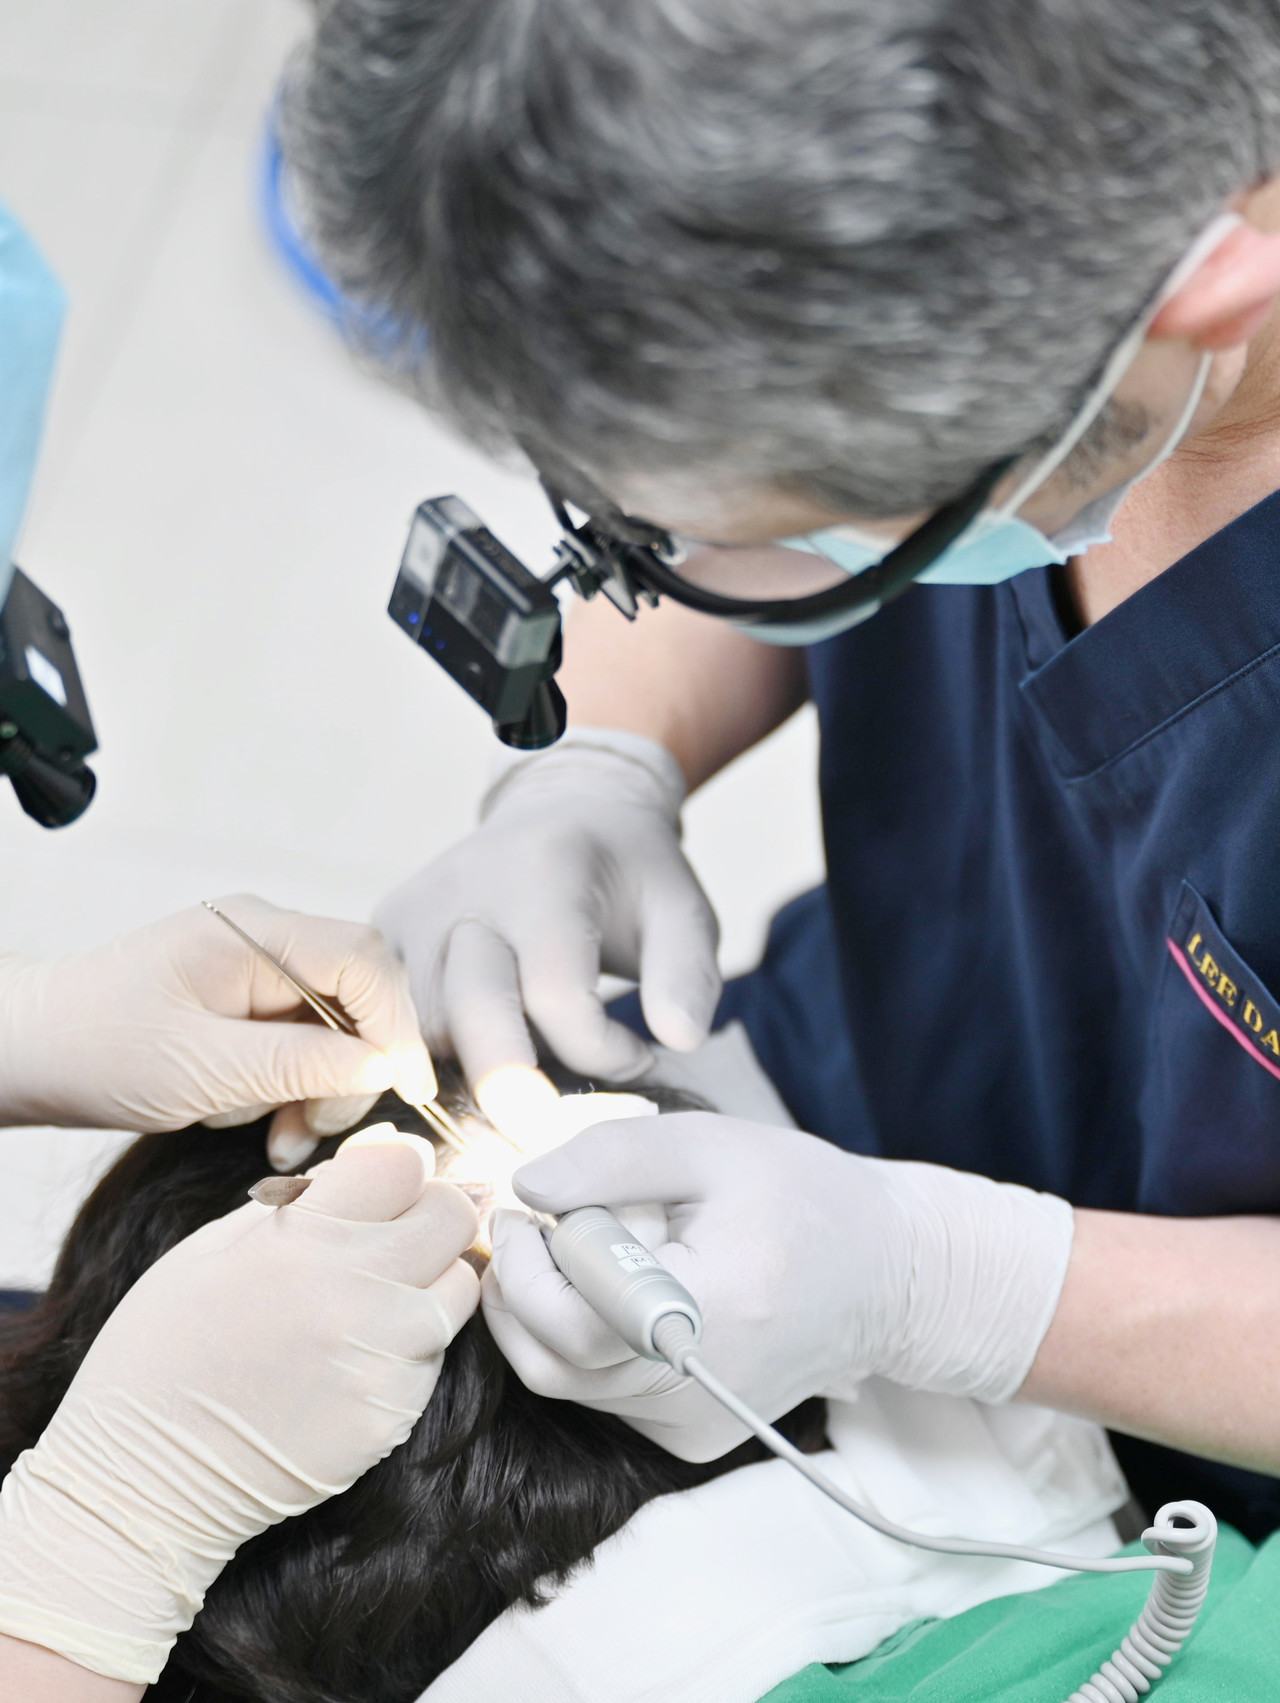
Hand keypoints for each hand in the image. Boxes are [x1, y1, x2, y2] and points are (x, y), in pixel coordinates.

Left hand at [0, 895, 434, 1134]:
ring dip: (317, 1088)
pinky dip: (289, 1087)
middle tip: (314, 1129)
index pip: (364, 961)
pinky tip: (259, 1121)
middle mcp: (261, 938)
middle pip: (357, 994)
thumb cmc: (93, 1051)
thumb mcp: (203, 1070)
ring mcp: (251, 967)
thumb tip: (384, 1065)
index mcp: (253, 933)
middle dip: (351, 1068)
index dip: (398, 1025)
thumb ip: (301, 1064)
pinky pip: (296, 1041)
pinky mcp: (240, 1001)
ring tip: (278, 1139)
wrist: (22, 1051)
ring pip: (332, 1025)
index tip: (407, 1088)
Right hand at [0, 1127, 479, 1684]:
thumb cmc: (165, 1346)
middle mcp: (355, 1288)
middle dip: (436, 1210)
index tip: (383, 1184)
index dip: (399, 1166)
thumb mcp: (213, 1247)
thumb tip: (381, 1153)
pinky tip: (357, 1357)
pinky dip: (413, 1345)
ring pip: (462, 1285)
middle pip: (455, 1214)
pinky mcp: (392, 1412)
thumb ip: (304, 1198)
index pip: (404, 1161)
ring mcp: (380, 1354)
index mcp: (303, 1235)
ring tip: (376, 1298)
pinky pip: (435, 1354)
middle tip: (401, 1229)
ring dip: (433, 1280)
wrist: (142, 1474)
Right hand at [374, 730, 720, 1085]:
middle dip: (514, 1090)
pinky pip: (390, 1019)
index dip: (601, 1050)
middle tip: (559, 1132)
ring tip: (533, 1078)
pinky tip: (481, 1063)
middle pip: (469, 1013)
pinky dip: (430, 1059)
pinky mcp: (385, 933)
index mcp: (546, 871)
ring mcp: (415, 910)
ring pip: (422, 1030)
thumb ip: (689, 974)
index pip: (555, 991)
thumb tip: (678, 1039)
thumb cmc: (626, 874)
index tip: (641, 1058)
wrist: (563, 810)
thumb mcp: (683, 907)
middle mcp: (465, 887)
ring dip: (473, 1074)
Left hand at [484, 1112, 1074, 1461]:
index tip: (522, 1210)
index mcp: (714, 1310)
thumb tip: (525, 1185)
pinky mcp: (693, 1439)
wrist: (883, 1274)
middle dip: (520, 1288)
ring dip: (544, 1314)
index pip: (576, 1324)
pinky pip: (604, 1397)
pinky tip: (616, 1292)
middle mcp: (702, 1389)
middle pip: (555, 1363)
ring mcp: (696, 1425)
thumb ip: (610, 1158)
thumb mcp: (709, 1144)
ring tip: (576, 1248)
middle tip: (530, 1225)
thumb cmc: (799, 1196)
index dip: (525, 1268)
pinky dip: (583, 1344)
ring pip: (568, 1385)